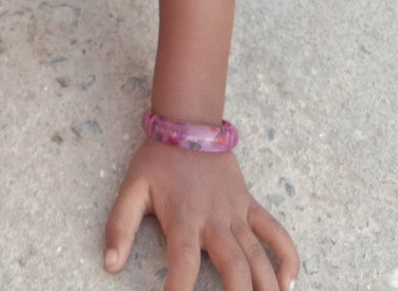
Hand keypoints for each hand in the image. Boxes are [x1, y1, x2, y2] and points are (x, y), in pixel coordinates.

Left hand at [104, 139, 298, 290]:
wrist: (190, 123)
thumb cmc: (158, 160)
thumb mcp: (132, 189)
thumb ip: (119, 226)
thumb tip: (110, 265)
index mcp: (184, 218)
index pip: (184, 264)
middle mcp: (215, 220)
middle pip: (235, 268)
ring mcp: (237, 214)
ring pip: (259, 257)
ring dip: (266, 286)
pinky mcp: (251, 205)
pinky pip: (276, 233)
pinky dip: (287, 257)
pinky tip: (287, 283)